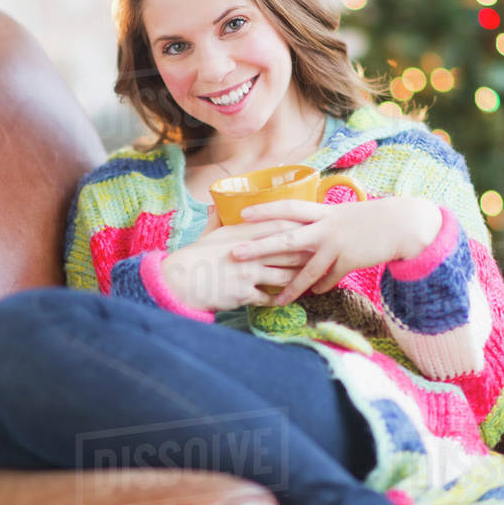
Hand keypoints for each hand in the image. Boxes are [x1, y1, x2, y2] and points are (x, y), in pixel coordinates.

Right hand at [160, 204, 314, 311]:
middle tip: (323, 254)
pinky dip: (279, 299)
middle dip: (308, 254)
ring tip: (311, 280)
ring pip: (285, 276)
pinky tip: (287, 300)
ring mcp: (249, 272)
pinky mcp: (245, 293)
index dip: (300, 225)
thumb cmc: (193, 256)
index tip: (314, 226)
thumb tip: (218, 205)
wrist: (180, 280)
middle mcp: (250, 251)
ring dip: (299, 279)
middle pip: (289, 250)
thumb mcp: (208, 234)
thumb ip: (218, 220)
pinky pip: (269, 297)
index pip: (279, 224)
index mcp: (242, 233)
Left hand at [231, 195, 441, 305]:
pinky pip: (329, 279)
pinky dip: (320, 287)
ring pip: (306, 269)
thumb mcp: (344, 215)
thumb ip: (323, 223)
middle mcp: (326, 227)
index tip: (242, 213)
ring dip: (289, 286)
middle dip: (259, 246)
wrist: (403, 224)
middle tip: (235, 252)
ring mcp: (336, 245)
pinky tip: (312, 295)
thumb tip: (304, 231)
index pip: (288, 208)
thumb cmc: (372, 219)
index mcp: (323, 212)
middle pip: (286, 237)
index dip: (265, 209)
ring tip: (275, 299)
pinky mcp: (349, 261)